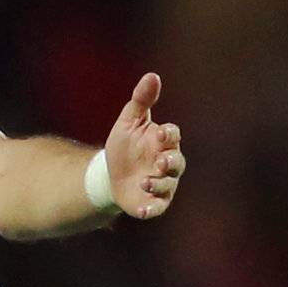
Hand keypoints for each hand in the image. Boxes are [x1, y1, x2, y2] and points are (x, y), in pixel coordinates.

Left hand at [104, 72, 184, 220]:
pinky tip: (141, 211)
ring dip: (158, 184)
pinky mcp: (153, 203)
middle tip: (159, 161)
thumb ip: (141, 100)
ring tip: (144, 182)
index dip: (169, 135)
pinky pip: (156, 207)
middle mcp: (167, 163)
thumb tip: (152, 75)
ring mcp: (162, 184)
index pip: (172, 136)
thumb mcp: (129, 122)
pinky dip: (150, 209)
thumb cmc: (125, 145)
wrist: (110, 174)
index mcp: (163, 141)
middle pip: (177, 163)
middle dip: (170, 162)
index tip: (160, 132)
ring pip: (167, 186)